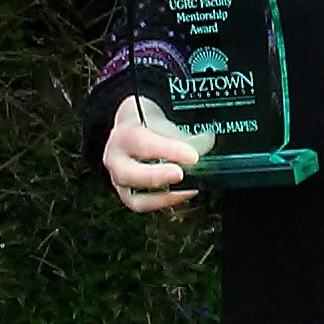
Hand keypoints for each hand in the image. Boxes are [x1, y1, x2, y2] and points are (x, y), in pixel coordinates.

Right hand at [104, 94, 202, 212]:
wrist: (132, 124)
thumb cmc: (149, 120)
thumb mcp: (162, 117)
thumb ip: (180, 132)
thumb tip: (207, 143)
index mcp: (124, 135)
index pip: (142, 143)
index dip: (168, 150)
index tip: (192, 156)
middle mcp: (116, 160)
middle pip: (129, 174)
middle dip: (156, 177)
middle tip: (181, 174)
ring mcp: (119, 180)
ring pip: (134, 197)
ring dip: (163, 197)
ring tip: (187, 190)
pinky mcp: (128, 195)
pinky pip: (142, 205)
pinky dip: (164, 203)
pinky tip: (183, 195)